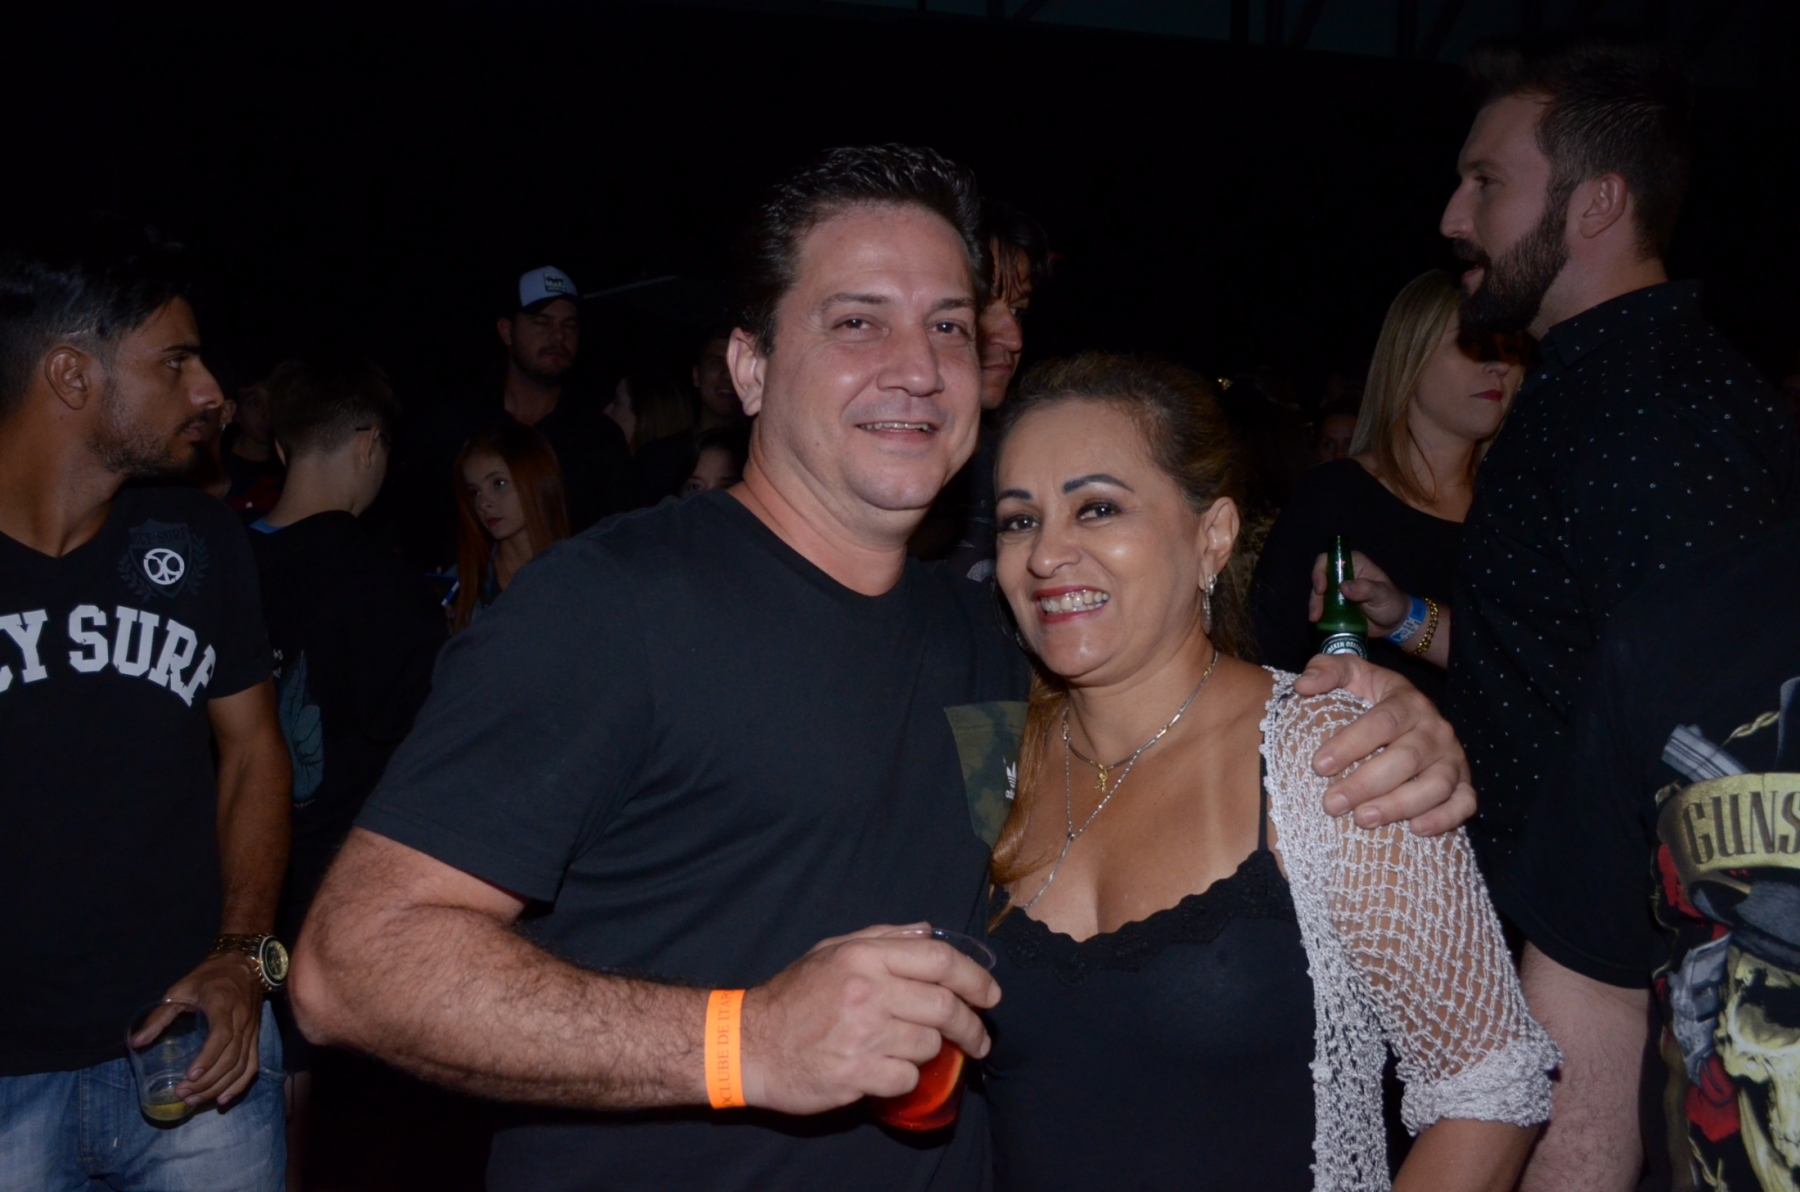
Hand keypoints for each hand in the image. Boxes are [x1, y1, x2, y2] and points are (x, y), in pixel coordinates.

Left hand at [146, 953, 265, 1107]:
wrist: (243, 965)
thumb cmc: (208, 978)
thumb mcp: (179, 991)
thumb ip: (159, 1017)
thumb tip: (134, 1043)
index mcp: (223, 1004)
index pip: (221, 1035)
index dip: (208, 1057)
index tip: (190, 1075)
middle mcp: (242, 1019)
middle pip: (231, 1056)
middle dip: (208, 1080)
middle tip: (183, 1094)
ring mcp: (252, 1030)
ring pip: (241, 1065)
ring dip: (220, 1086)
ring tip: (196, 1100)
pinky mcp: (255, 1037)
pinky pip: (252, 1065)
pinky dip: (240, 1085)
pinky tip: (224, 1099)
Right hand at [739, 923, 1000, 1115]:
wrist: (750, 1044)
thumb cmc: (793, 995)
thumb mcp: (832, 951)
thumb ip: (883, 938)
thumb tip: (927, 930)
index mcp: (864, 956)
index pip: (939, 960)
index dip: (975, 978)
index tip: (991, 995)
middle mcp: (867, 991)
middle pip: (944, 1006)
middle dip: (971, 1025)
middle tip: (979, 1038)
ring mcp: (862, 1034)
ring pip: (929, 1045)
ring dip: (930, 1052)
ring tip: (912, 1050)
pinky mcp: (856, 1073)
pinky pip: (906, 1077)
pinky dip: (904, 1077)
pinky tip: (887, 1070)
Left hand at [1293, 653, 1475, 836]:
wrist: (1408, 714)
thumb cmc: (1370, 697)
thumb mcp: (1350, 673)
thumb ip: (1327, 670)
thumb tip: (1304, 685)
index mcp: (1407, 701)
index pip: (1383, 722)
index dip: (1351, 744)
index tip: (1319, 765)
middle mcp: (1435, 729)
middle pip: (1405, 758)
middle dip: (1366, 784)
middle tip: (1332, 804)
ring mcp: (1453, 758)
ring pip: (1436, 785)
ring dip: (1399, 805)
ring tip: (1363, 819)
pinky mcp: (1463, 782)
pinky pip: (1464, 803)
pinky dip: (1444, 818)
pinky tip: (1415, 829)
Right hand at [1308, 550, 1412, 638]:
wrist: (1395, 623)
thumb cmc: (1392, 603)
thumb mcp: (1383, 595)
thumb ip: (1366, 589)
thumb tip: (1343, 587)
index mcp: (1354, 564)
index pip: (1330, 559)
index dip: (1320, 571)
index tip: (1321, 589)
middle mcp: (1343, 574)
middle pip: (1320, 577)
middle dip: (1316, 594)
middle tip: (1317, 611)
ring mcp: (1338, 591)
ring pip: (1318, 594)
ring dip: (1315, 605)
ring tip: (1315, 619)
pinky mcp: (1335, 605)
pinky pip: (1322, 606)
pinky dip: (1318, 613)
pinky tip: (1317, 622)